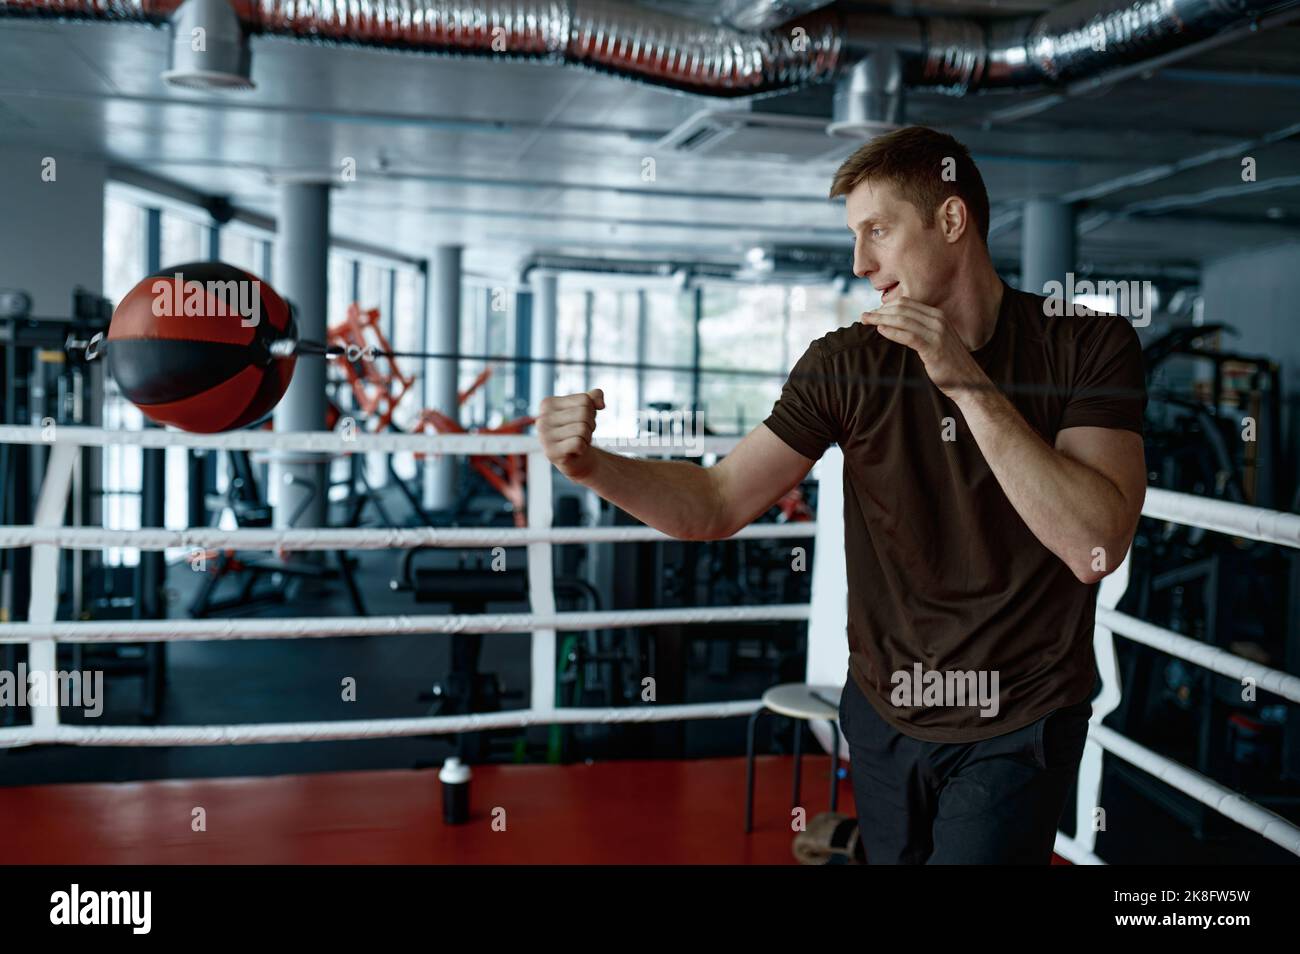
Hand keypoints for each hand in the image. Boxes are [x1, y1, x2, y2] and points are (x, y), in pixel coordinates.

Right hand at [538, 388, 604, 480]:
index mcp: (547, 404)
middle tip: (582, 433)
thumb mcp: (587, 408)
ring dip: (587, 436)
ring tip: (579, 440)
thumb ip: (595, 396)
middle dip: (590, 424)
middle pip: (583, 413)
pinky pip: (578, 443)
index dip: (591, 410)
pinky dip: (583, 447)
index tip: (581, 420)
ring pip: (582, 428)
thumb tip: (601, 404)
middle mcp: (542, 419)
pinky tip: (575, 450)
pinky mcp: (551, 452)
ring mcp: (544, 436)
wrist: (576, 457)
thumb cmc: (579, 429)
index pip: (584, 399)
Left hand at [862, 297, 988, 398]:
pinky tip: (880, 330)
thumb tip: (897, 326)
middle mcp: (938, 320)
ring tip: (865, 321)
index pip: (907, 303)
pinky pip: (909, 336)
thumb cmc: (949, 363)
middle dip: (880, 311)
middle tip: (863, 316)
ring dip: (881, 319)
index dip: (887, 306)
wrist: (968, 381)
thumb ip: (921, 330)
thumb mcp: (936, 340)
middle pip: (902, 309)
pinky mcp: (934, 348)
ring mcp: (937, 333)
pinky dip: (893, 331)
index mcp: (938, 316)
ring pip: (903, 320)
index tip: (872, 312)